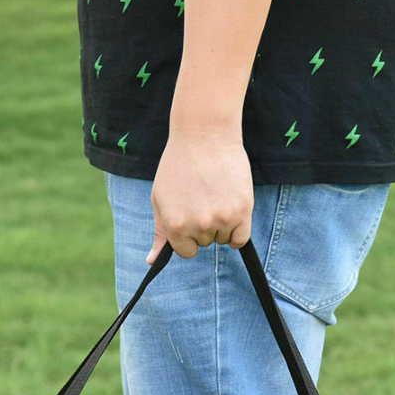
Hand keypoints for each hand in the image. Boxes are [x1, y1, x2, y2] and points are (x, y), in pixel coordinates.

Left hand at [145, 128, 253, 264]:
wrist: (204, 133)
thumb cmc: (178, 165)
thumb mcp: (160, 199)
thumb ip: (160, 233)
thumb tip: (151, 261)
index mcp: (176, 226)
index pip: (187, 251)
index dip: (189, 235)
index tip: (190, 215)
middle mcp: (199, 226)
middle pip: (206, 243)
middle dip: (204, 226)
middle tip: (203, 197)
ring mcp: (222, 218)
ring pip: (224, 238)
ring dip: (223, 224)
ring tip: (216, 195)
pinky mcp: (242, 210)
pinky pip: (241, 238)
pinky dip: (238, 230)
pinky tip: (232, 209)